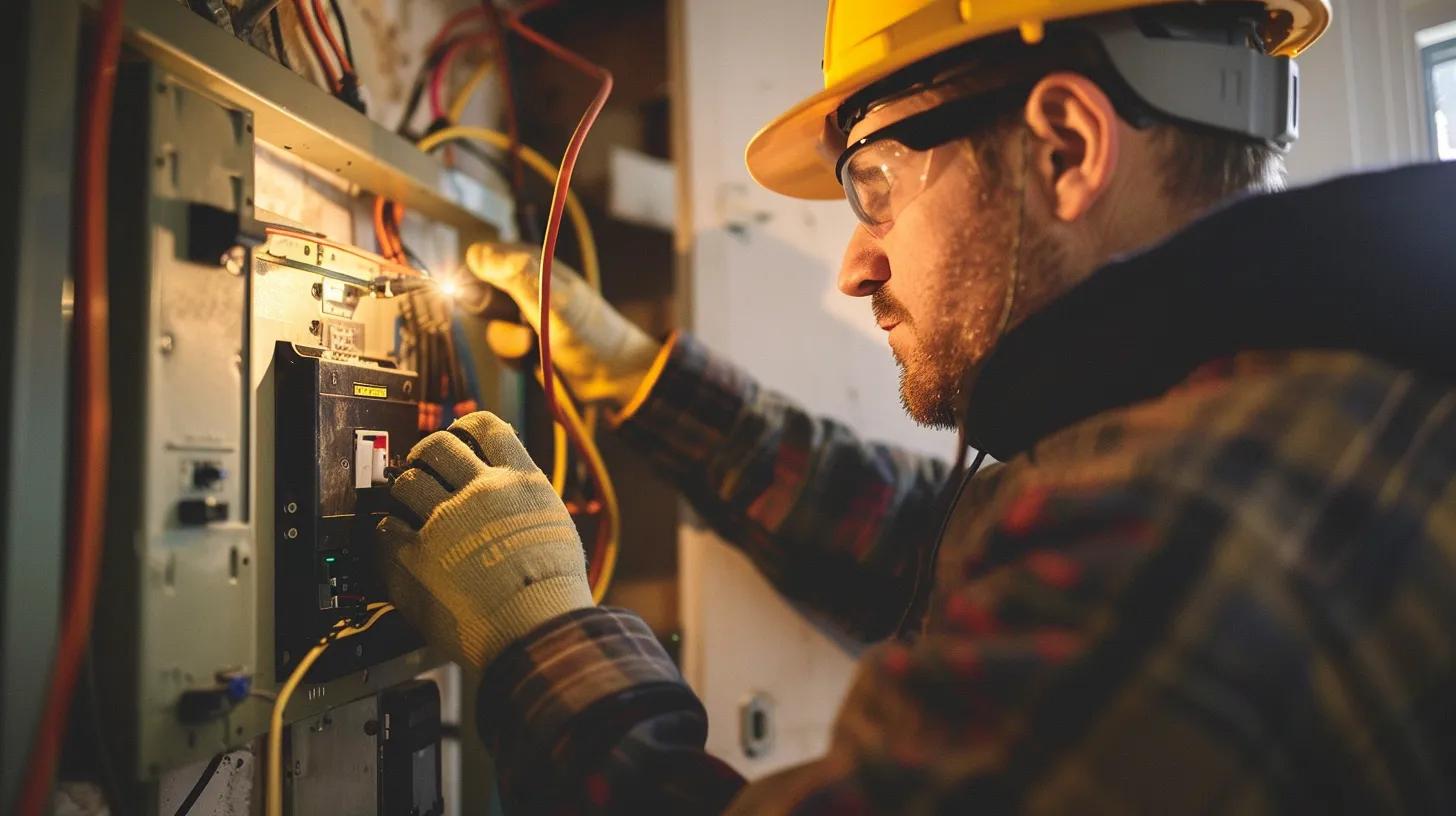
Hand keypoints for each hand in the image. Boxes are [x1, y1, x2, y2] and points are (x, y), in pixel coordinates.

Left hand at [375, 412, 591, 670]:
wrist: (537, 632)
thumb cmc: (554, 593)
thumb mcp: (557, 528)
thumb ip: (529, 502)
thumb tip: (514, 492)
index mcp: (520, 482)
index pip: (487, 427)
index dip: (466, 427)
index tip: (458, 435)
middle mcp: (481, 492)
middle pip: (437, 445)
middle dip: (425, 454)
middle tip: (423, 469)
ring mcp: (445, 523)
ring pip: (406, 482)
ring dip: (404, 492)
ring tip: (408, 508)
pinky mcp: (414, 558)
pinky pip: (383, 530)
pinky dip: (387, 534)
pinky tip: (396, 544)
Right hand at [466, 243, 661, 407]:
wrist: (613, 377)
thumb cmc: (590, 334)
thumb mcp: (554, 303)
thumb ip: (519, 277)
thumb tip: (477, 253)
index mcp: (533, 264)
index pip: (482, 258)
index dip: (479, 281)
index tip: (493, 302)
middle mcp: (526, 286)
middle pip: (480, 296)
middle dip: (495, 318)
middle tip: (519, 325)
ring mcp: (525, 316)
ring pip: (490, 327)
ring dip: (508, 343)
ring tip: (532, 347)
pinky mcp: (527, 343)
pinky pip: (502, 350)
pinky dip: (513, 359)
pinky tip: (533, 360)